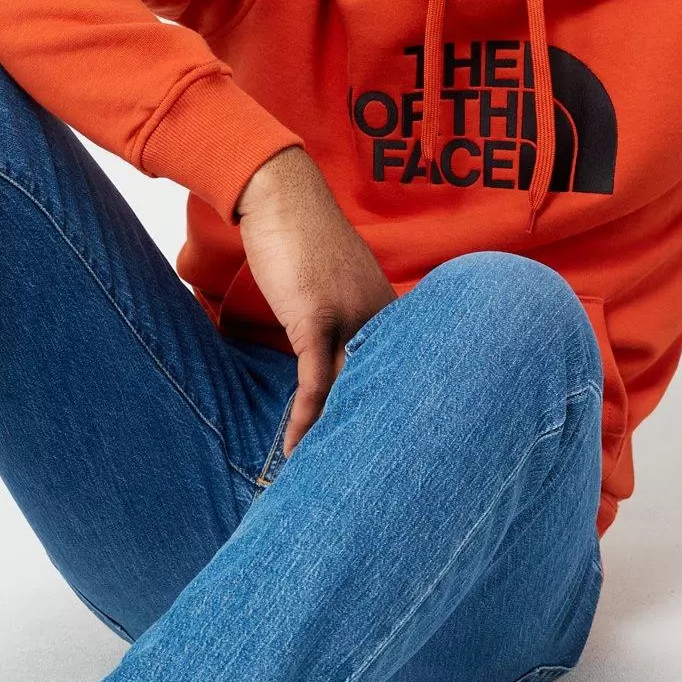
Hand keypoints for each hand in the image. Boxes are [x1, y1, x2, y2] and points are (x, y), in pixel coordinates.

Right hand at [235, 147, 396, 456]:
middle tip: (380, 489)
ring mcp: (352, 318)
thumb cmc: (301, 236)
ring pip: (353, 392)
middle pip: (386, 391)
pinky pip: (314, 380)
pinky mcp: (316, 317)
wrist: (279, 192)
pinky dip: (305, 417)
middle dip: (380, 441)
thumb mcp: (331, 284)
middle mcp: (381, 318)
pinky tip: (296, 449)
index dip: (398, 421)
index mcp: (389, 313)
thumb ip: (341, 321)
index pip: (402, 378)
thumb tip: (335, 357)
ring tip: (333, 483)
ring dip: (339, 440)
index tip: (399, 460)